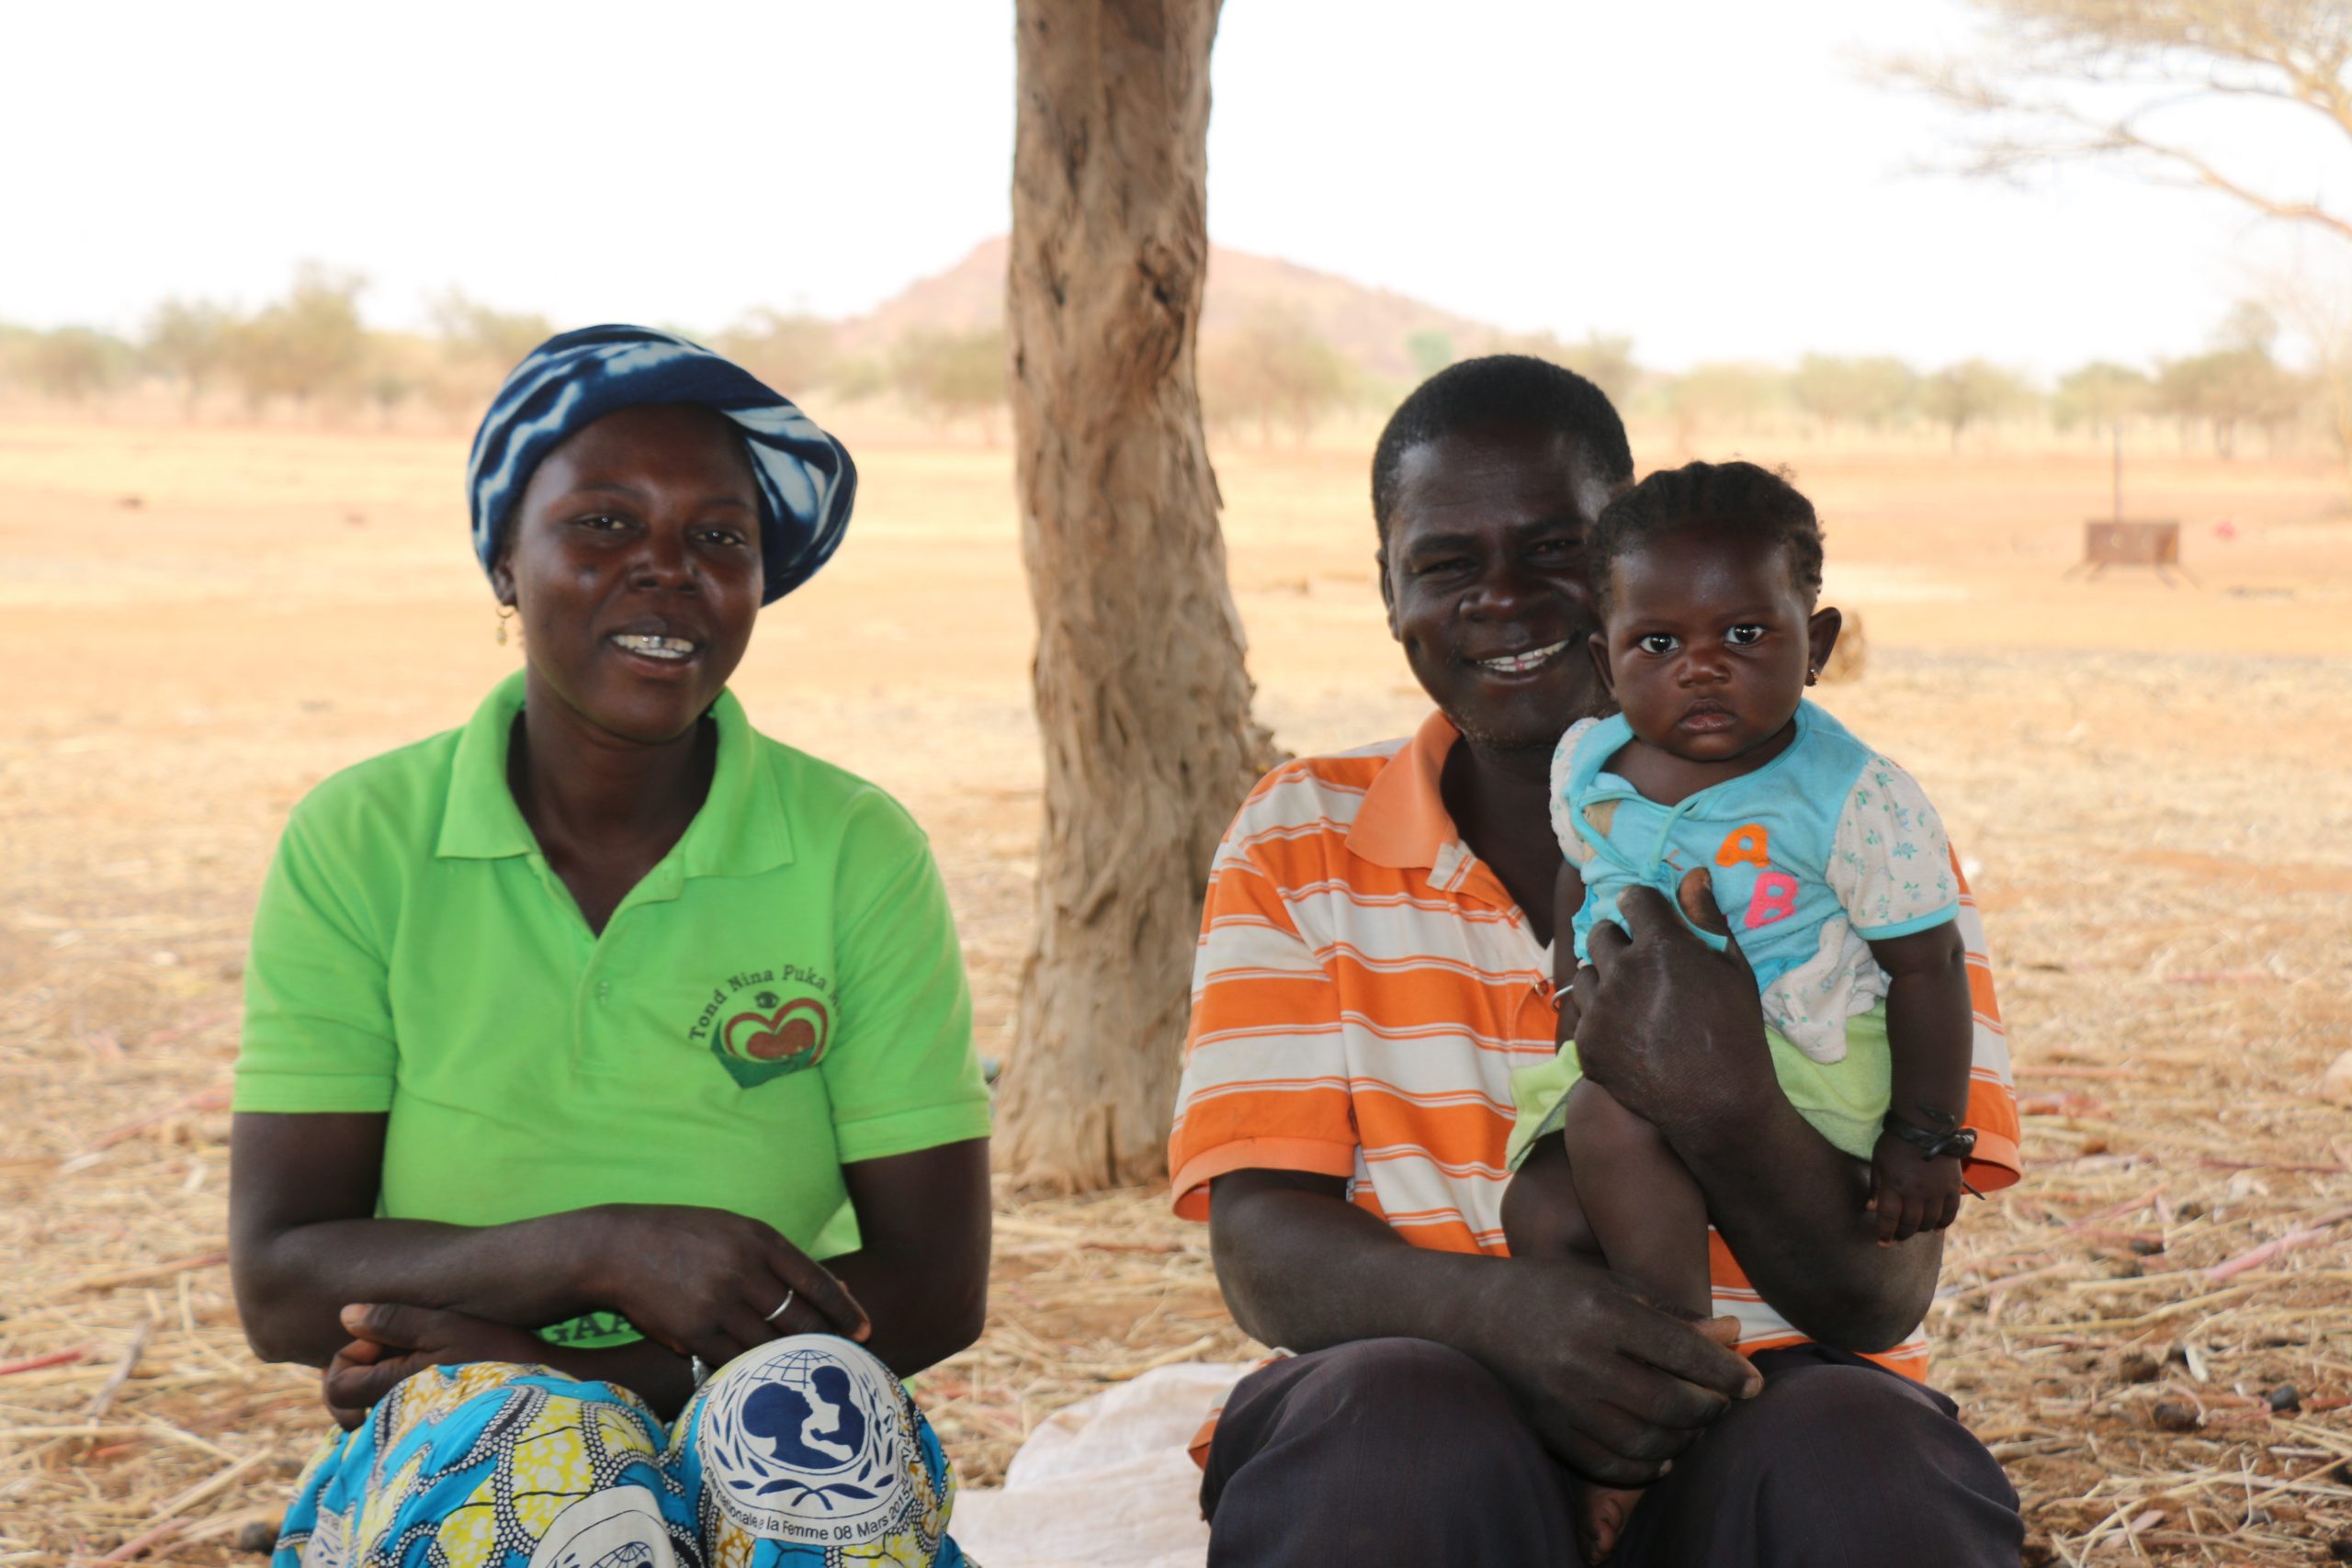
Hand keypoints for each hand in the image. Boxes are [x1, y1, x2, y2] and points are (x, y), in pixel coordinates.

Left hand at [321, 1304, 545, 1429]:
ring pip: (367, 1413)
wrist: (543, 1393)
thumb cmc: (497, 1354)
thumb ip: (392, 1320)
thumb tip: (346, 1315)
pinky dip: (397, 1403)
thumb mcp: (446, 1324)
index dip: (352, 1354)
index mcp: (391, 1389)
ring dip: (380, 1387)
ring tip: (418, 1365)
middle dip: (361, 1373)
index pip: (335, 1382)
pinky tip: (430, 1383)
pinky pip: (392, 1424)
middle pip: (345, 1403)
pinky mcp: (428, 1438)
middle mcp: (393, 1419)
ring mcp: (409, 1433)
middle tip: (401, 1351)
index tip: (386, 1340)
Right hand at [583, 1205, 870, 1369]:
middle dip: (827, 1342)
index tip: (865, 1331)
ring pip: (771, 1344)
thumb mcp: (735, 1231)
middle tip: (844, 1360)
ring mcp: (719, 1303)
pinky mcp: (695, 1333)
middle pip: (800, 1319)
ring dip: (790, 1360)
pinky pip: (737, 1360)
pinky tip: (765, 1378)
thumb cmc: (685, 1238)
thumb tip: (838, 1288)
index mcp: (759, 1239)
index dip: (846, 1311)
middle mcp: (743, 1270)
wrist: (618, 1248)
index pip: (817, 1282)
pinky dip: (753, 1369)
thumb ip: (780, 1259)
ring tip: (809, 1374)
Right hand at [1470, 1254, 1762, 1486]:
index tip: (1754, 1384)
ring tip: (1693, 1428)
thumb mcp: (1607, 1286)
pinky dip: (1643, 1469)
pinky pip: (1607, 1465)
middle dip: (1710, 1409)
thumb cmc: (1548, 1292)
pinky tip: (1660, 1457)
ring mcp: (1563, 1400)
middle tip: (1723, 1404)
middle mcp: (1583, 1360)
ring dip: (1682, 1441)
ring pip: (1645, 1441)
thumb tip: (1730, 1334)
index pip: (1684, 1351)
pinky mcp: (1547, 1429)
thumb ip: (1669, 1313)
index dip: (1728, 1373)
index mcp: (1603, 1315)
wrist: (1470, 1316)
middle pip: (1670, 1402)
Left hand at [1568, 871, 1771, 1136]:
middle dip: (1620, 939)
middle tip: (1641, 962)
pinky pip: (1583, 1014)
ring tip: (1632, 998)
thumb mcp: (1734, 969)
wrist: (1717, 1104)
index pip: (1634, 899)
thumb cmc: (1735, 1032)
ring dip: (1604, 977)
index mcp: (1662, 946)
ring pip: (1585, 972)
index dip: (1642, 906)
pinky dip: (1600, 1017)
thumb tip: (1692, 875)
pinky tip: (1626, 1031)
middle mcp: (1622, 972)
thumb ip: (1707, 918)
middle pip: (1602, 932)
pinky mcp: (1587, 1043)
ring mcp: (1600, 1010)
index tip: (1647, 917)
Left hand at [1869, 1134, 1964, 1244]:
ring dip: (1921, 1230)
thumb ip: (1876, 1186)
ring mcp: (1936, 1191)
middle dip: (1902, 1234)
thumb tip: (1871, 1208)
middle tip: (1898, 1239)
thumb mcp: (1878, 1162)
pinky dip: (1944, 1223)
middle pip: (1910, 1223)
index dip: (1885, 1233)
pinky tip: (1938, 1229)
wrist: (1926, 1125)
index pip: (1889, 1218)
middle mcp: (1916, 1192)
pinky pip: (1950, 1212)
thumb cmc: (1896, 1142)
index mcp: (1894, 1186)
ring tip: (1915, 1231)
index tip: (1882, 1243)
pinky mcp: (1952, 1187)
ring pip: (1930, 1221)